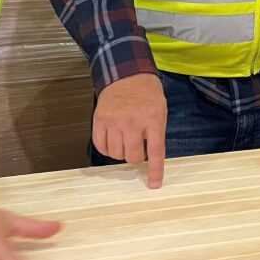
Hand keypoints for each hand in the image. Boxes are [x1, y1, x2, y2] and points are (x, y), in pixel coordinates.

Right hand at [92, 72, 166, 187]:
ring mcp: (114, 121)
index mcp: (153, 119)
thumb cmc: (147, 94)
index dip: (155, 170)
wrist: (126, 74)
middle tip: (137, 147)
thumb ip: (156, 133)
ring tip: (125, 141)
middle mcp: (133, 122)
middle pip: (132, 156)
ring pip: (115, 154)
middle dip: (136, 157)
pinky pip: (100, 146)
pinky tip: (112, 141)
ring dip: (121, 153)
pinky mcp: (99, 120)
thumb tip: (149, 158)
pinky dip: (106, 149)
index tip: (154, 185)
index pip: (156, 151)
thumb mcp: (160, 111)